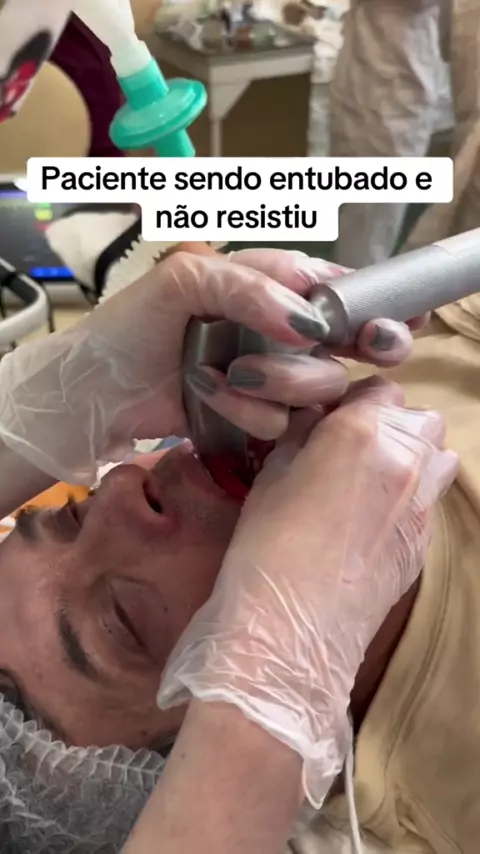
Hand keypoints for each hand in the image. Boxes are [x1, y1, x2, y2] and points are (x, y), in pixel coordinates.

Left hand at [0, 244, 425, 484]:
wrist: (96, 392)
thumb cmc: (131, 328)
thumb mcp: (185, 281)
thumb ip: (251, 286)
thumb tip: (308, 322)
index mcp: (268, 286)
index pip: (334, 286)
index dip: (367, 299)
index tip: (391, 314)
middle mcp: (278, 332)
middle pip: (349, 340)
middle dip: (361, 343)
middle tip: (370, 347)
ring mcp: (271, 378)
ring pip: (321, 384)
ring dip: (280, 381)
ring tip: (226, 373)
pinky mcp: (256, 418)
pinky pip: (283, 420)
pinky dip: (247, 411)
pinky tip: (209, 397)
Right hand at [157, 377, 456, 807]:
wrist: (291, 629)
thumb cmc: (266, 546)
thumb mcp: (271, 474)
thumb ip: (301, 436)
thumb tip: (315, 420)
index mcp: (362, 432)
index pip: (380, 390)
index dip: (355, 401)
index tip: (331, 419)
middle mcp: (405, 461)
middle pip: (420, 419)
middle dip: (391, 425)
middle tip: (352, 449)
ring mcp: (422, 505)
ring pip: (438, 458)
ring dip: (413, 458)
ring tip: (372, 481)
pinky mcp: (425, 544)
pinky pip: (429, 502)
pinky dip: (411, 498)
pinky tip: (373, 521)